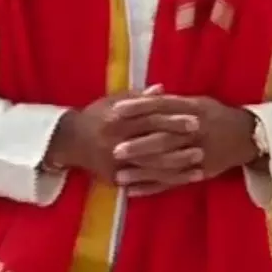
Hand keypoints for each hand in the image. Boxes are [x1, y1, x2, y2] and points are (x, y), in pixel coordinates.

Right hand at [44, 85, 198, 185]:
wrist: (69, 142)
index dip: (172, 119)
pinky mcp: (117, 179)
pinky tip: (186, 178)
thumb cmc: (96, 116)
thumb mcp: (113, 101)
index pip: (149, 119)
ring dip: (179, 162)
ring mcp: (117, 164)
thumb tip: (162, 89)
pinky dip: (168, 180)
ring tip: (200, 158)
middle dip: (179, 140)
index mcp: (116, 120)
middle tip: (201, 136)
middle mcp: (116, 143)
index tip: (193, 117)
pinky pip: (147, 182)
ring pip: (153, 165)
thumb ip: (139, 97)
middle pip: (153, 142)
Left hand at [109, 93, 257, 196]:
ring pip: (168, 164)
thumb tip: (145, 94)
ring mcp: (200, 154)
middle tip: (114, 150)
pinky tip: (134, 191)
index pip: (163, 106)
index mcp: (194, 109)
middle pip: (165, 138)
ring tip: (119, 176)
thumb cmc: (216, 115)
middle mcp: (197, 131)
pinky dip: (153, 188)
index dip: (140, 107)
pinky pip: (174, 182)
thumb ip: (171, 101)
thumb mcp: (197, 102)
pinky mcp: (201, 172)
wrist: (248, 136)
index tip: (117, 110)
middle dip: (140, 145)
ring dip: (143, 171)